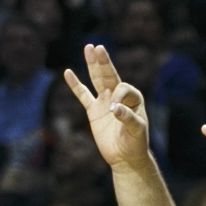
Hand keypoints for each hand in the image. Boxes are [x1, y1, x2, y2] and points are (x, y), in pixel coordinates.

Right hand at [64, 45, 152, 171]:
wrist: (125, 158)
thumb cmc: (135, 144)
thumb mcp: (137, 132)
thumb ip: (128, 118)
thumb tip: (114, 108)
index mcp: (133, 98)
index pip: (122, 88)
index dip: (118, 97)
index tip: (114, 112)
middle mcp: (119, 96)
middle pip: (109, 75)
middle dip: (103, 62)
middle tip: (97, 48)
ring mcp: (104, 102)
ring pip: (97, 80)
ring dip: (92, 65)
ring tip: (88, 48)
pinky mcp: (94, 110)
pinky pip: (83, 95)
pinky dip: (76, 85)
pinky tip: (68, 72)